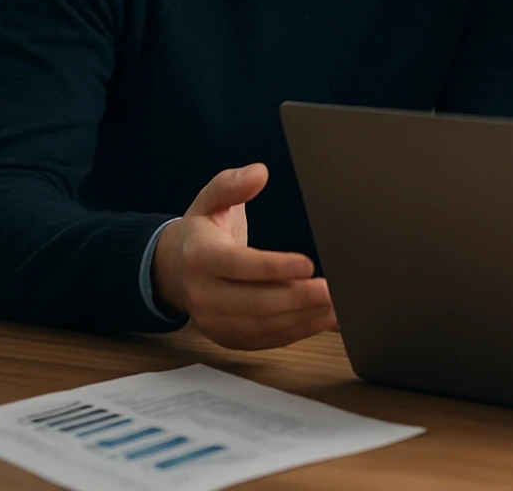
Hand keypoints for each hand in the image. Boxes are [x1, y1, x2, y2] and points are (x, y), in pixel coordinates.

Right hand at [151, 164, 336, 349]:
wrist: (177, 270)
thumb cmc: (204, 232)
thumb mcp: (210, 200)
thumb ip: (232, 184)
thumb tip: (259, 173)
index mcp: (200, 257)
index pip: (239, 265)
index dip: (274, 267)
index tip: (308, 263)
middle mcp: (204, 294)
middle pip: (255, 302)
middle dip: (298, 298)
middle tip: (331, 290)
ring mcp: (214, 321)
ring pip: (263, 325)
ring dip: (303, 318)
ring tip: (335, 306)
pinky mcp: (229, 337)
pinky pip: (266, 340)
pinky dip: (298, 332)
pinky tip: (323, 319)